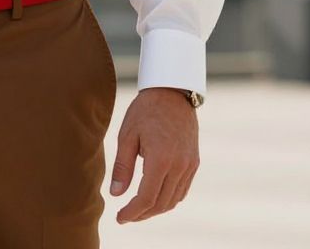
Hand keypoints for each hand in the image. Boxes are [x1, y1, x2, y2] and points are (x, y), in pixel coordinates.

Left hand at [108, 87, 199, 223]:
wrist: (172, 91)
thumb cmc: (145, 110)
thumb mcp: (127, 135)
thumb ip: (123, 167)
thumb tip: (116, 194)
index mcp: (160, 159)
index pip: (146, 198)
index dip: (132, 212)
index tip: (119, 217)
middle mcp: (179, 166)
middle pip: (161, 203)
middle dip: (142, 214)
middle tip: (126, 216)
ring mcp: (189, 165)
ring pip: (173, 199)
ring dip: (156, 208)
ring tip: (138, 209)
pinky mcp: (194, 162)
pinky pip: (182, 189)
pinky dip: (169, 198)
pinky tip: (156, 197)